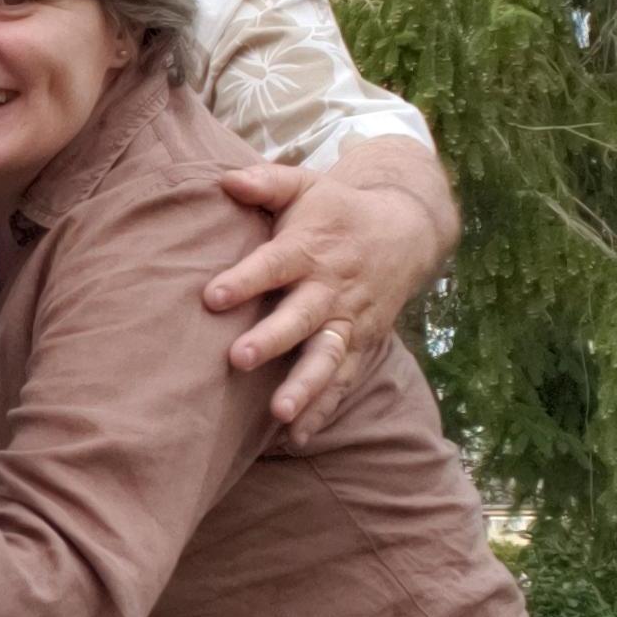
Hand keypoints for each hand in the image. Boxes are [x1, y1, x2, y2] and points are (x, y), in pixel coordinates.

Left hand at [204, 141, 457, 437]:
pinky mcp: (360, 344)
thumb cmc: (336, 210)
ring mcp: (348, 321)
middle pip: (300, 318)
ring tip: (279, 414)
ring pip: (327, 358)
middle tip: (237, 359)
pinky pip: (343, 381)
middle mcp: (330, 288)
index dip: (244, 280)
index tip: (211, 297)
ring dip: (305, 387)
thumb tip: (226, 179)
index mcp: (309, 249)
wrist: (405, 229)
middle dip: (272, 340)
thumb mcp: (305, 185)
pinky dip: (323, 410)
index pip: (273, 265)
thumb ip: (265, 182)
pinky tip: (298, 437)